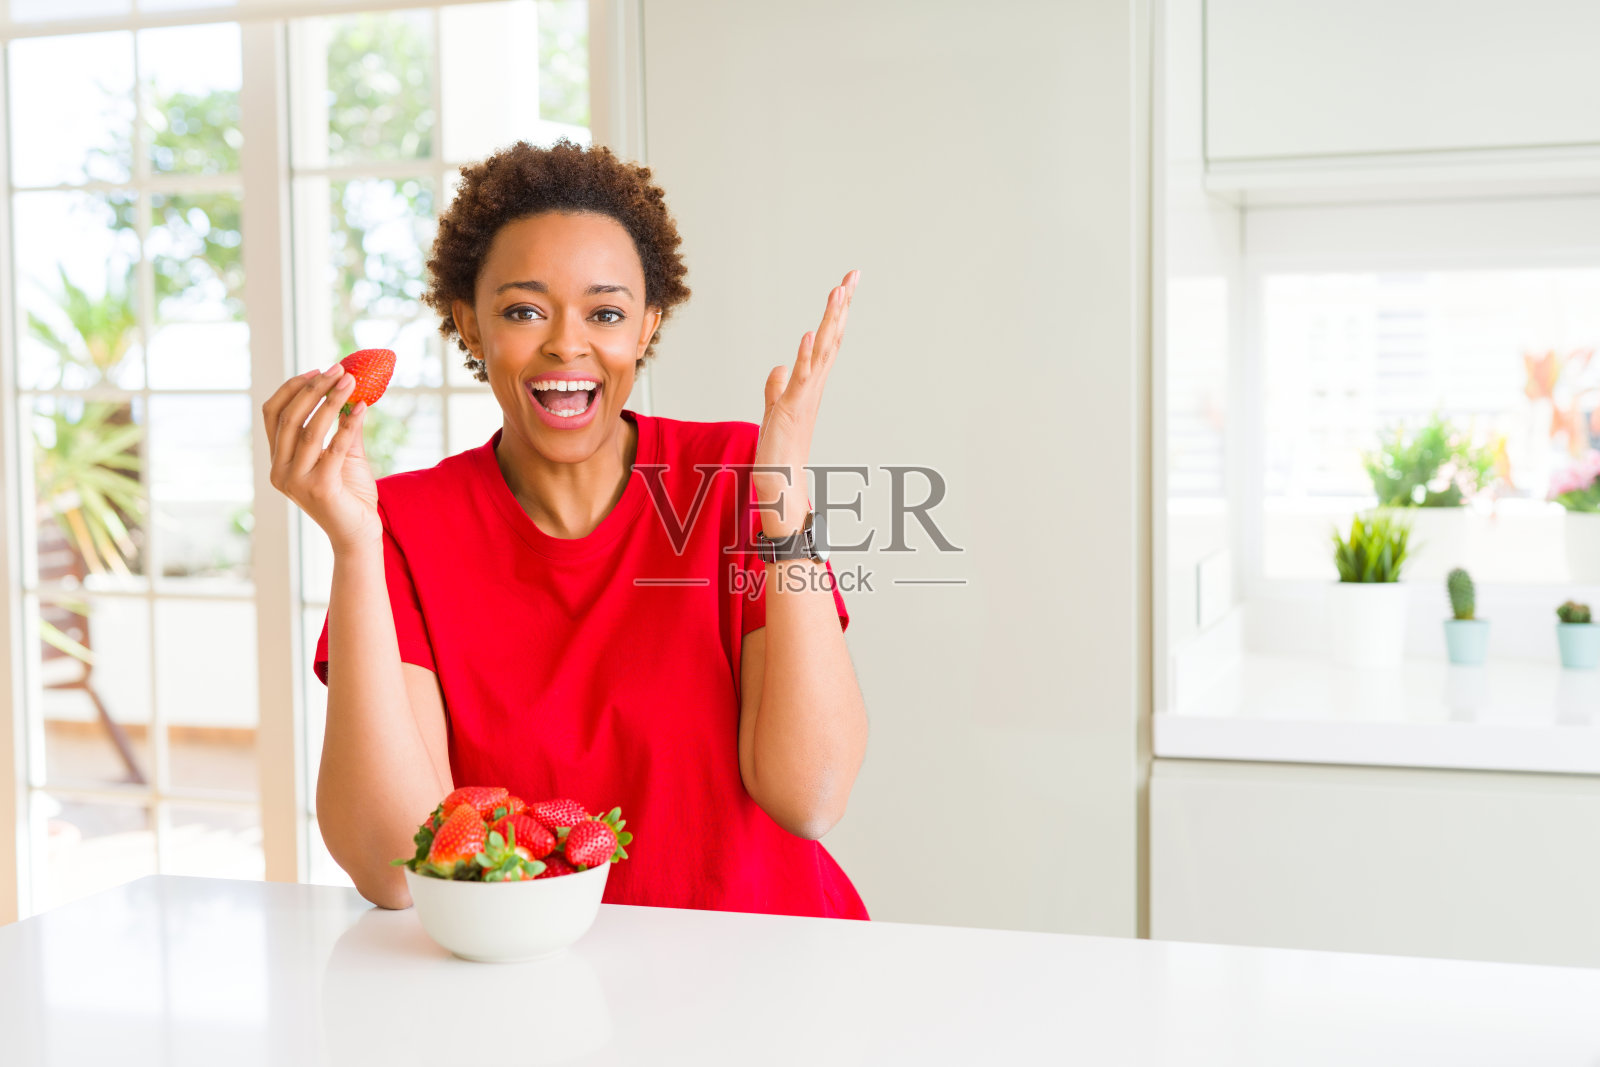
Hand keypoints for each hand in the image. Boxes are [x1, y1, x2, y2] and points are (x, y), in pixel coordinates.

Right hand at [262, 365, 381, 553]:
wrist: (359, 534)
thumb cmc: (350, 495)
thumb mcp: (346, 455)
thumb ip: (344, 427)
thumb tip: (352, 393)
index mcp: (278, 460)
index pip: (274, 415)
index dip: (292, 389)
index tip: (316, 370)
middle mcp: (280, 470)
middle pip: (290, 418)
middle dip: (314, 389)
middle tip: (338, 369)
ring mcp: (296, 481)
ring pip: (310, 430)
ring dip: (331, 401)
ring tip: (351, 381)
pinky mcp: (319, 489)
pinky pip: (334, 449)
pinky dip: (349, 425)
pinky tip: (363, 408)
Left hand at [755, 269, 858, 537]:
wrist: (780, 483)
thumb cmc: (781, 450)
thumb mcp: (775, 410)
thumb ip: (776, 387)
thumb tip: (778, 368)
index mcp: (810, 383)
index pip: (826, 340)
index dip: (836, 312)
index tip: (846, 284)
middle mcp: (813, 386)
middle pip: (831, 338)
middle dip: (841, 306)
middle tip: (852, 276)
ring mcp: (804, 396)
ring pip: (821, 352)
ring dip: (829, 321)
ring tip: (838, 292)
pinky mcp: (790, 409)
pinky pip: (800, 378)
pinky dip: (805, 356)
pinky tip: (809, 334)